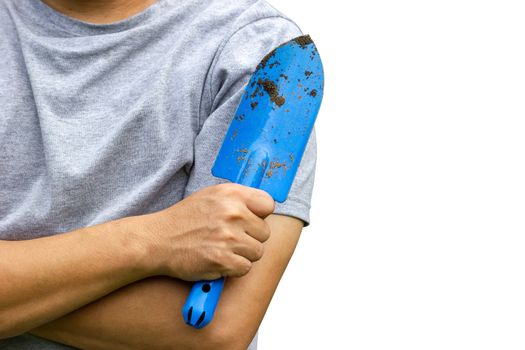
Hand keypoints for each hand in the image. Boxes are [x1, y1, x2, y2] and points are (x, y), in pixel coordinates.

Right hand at [134, 183, 274, 280]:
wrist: (158, 240)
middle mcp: (232, 213)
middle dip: (250, 238)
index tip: (250, 221)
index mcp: (231, 193)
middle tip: (230, 238)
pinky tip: (218, 260)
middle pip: (265, 232)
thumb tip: (264, 205)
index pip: (268, 204)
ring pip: (257, 252)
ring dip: (242, 254)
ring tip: (223, 249)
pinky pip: (245, 268)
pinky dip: (233, 268)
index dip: (260, 215)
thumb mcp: (211, 196)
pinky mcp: (222, 259)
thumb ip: (238, 199)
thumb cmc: (185, 219)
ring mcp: (228, 237)